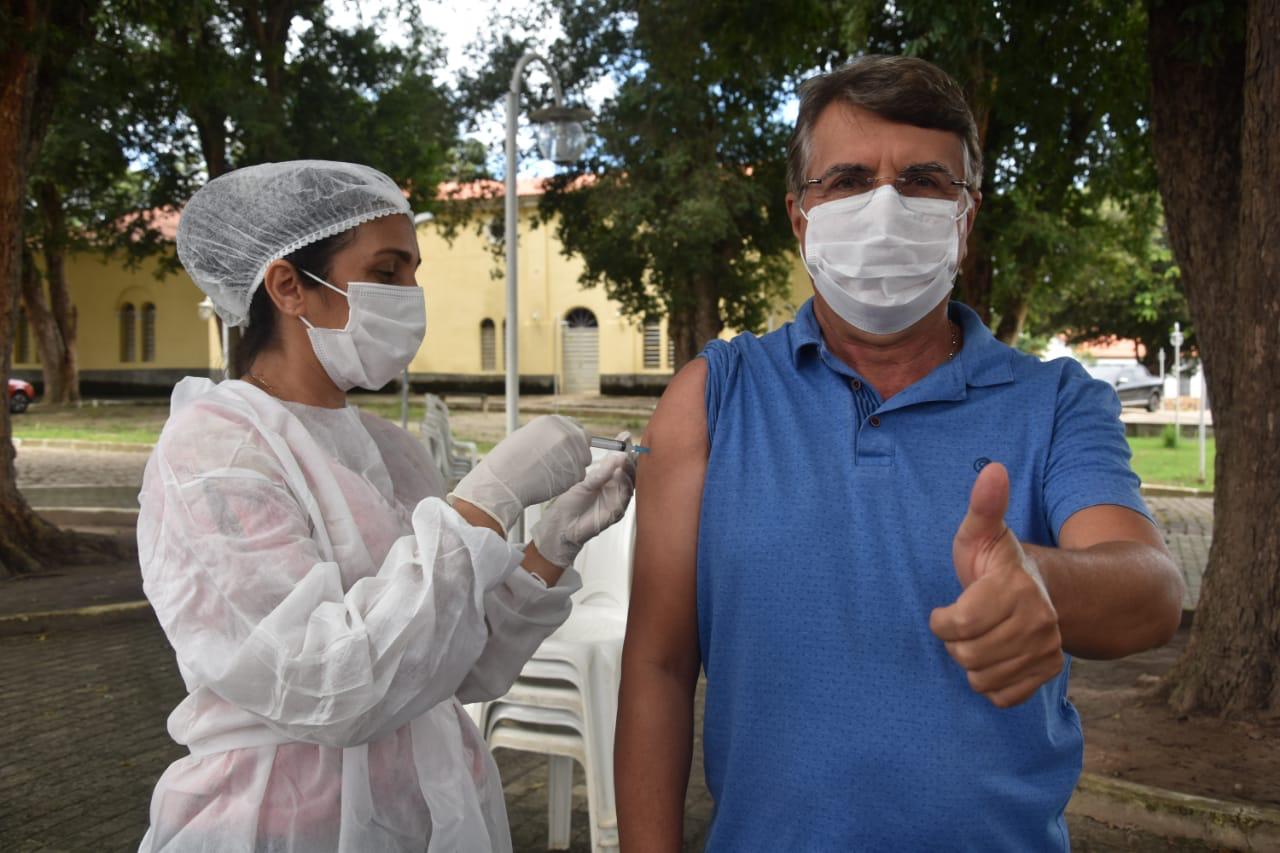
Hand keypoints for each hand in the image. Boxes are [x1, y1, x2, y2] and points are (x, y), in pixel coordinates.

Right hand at [448, 415, 590, 533]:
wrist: (503, 482)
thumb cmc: (507, 463)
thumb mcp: (526, 436)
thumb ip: (547, 435)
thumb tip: (558, 438)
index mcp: (552, 421)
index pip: (575, 426)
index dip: (572, 438)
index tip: (567, 448)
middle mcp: (566, 432)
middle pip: (585, 440)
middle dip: (577, 451)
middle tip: (562, 463)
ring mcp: (573, 451)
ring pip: (584, 459)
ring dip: (573, 466)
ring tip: (551, 473)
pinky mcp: (576, 471)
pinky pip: (580, 475)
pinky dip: (569, 480)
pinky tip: (551, 481)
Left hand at [532, 434, 636, 568]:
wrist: (562, 524)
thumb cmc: (572, 503)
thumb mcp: (586, 481)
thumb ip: (602, 470)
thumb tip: (618, 454)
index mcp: (610, 480)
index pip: (623, 462)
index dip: (626, 450)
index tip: (626, 437)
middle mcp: (616, 489)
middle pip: (632, 472)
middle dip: (632, 458)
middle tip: (629, 447)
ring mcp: (618, 501)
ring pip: (631, 484)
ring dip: (630, 470)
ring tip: (625, 458)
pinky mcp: (616, 513)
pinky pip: (624, 498)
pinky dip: (624, 485)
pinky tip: (621, 474)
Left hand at [929, 462, 1062, 707]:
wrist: (1042, 591)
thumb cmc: (997, 563)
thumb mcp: (983, 533)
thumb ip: (984, 505)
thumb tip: (993, 468)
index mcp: (1015, 588)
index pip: (957, 626)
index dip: (942, 620)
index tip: (947, 608)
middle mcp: (1039, 622)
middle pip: (967, 655)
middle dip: (956, 642)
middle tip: (968, 622)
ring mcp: (1047, 649)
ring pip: (981, 678)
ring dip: (972, 662)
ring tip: (981, 637)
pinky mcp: (1048, 673)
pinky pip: (1002, 697)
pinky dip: (992, 683)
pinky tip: (996, 657)